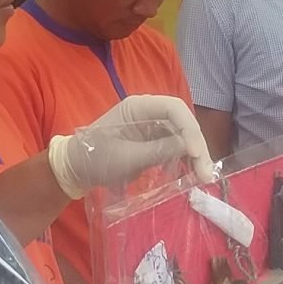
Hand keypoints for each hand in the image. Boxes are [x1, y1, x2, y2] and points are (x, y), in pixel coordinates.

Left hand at [47, 94, 216, 197]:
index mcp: (138, 106)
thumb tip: (190, 148)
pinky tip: (192, 173)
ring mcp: (151, 126)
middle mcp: (148, 112)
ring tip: (204, 176)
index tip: (197, 154)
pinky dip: (185, 159)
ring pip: (182, 136)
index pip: (174, 108)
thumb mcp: (126, 158)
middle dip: (197, 145)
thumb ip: (159, 151)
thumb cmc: (95, 159)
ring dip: (195, 154)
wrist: (75, 169)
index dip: (190, 129)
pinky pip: (175, 146)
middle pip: (182, 122)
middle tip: (207, 173)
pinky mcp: (152, 141)